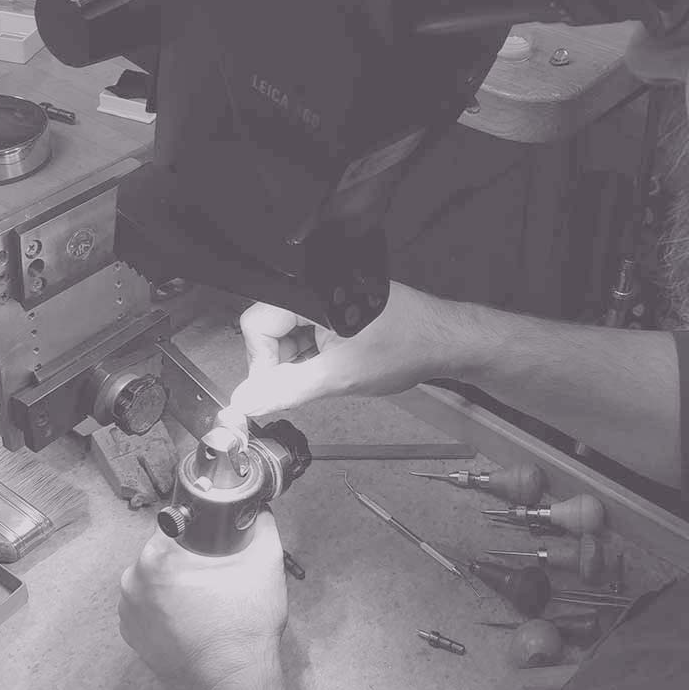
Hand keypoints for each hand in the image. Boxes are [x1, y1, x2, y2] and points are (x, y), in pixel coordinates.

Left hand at [118, 511, 287, 689]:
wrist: (233, 683)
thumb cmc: (244, 627)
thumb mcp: (265, 563)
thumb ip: (262, 525)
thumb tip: (258, 510)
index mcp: (156, 558)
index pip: (176, 524)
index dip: (200, 529)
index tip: (215, 543)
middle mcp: (133, 582)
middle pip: (164, 553)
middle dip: (188, 559)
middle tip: (217, 577)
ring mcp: (128, 612)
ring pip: (155, 581)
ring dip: (176, 584)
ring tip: (206, 600)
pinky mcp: (132, 637)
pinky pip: (149, 608)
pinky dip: (166, 609)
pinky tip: (192, 619)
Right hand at [228, 282, 465, 417]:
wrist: (442, 341)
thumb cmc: (402, 349)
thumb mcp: (338, 378)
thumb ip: (286, 390)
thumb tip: (246, 402)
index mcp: (310, 294)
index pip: (257, 324)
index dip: (261, 361)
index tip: (275, 389)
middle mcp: (314, 287)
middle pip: (270, 327)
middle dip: (280, 362)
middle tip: (303, 386)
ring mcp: (326, 295)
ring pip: (288, 331)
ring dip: (298, 360)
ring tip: (327, 375)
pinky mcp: (337, 305)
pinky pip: (308, 330)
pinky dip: (313, 353)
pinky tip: (334, 365)